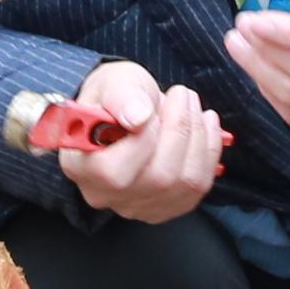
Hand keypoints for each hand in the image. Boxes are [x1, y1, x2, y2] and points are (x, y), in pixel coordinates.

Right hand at [54, 60, 228, 222]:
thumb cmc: (114, 97)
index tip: (150, 106)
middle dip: (180, 129)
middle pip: (157, 179)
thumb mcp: (112, 81)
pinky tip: (205, 125)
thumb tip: (138, 116)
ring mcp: (136, 206)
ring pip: (184, 183)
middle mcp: (105, 194)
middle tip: (182, 94)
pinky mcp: (165, 207)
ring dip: (198, 137)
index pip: (113, 171)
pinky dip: (209, 151)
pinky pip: (198, 186)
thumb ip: (122, 95)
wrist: (126, 109)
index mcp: (80, 165)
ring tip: (192, 104)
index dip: (142, 137)